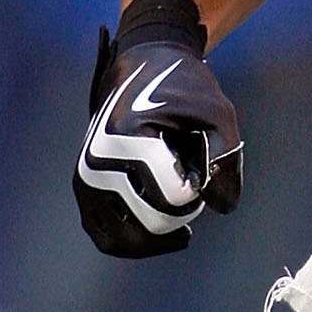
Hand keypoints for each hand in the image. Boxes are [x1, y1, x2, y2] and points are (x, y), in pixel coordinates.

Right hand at [74, 0, 243, 258]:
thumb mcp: (220, 114)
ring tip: (181, 209)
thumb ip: (228, 161)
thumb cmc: (185, 90)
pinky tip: (166, 232)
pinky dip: (137, 243)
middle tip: (194, 185)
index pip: (175, 196)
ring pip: (125, 240)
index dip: (201, 189)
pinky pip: (107, 239)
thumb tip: (222, 207)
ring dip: (162, 232)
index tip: (201, 163)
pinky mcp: (84, 192)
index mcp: (126, 138)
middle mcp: (97, 161)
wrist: (143, 68)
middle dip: (183, 212)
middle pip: (152, 221)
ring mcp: (85, 179)